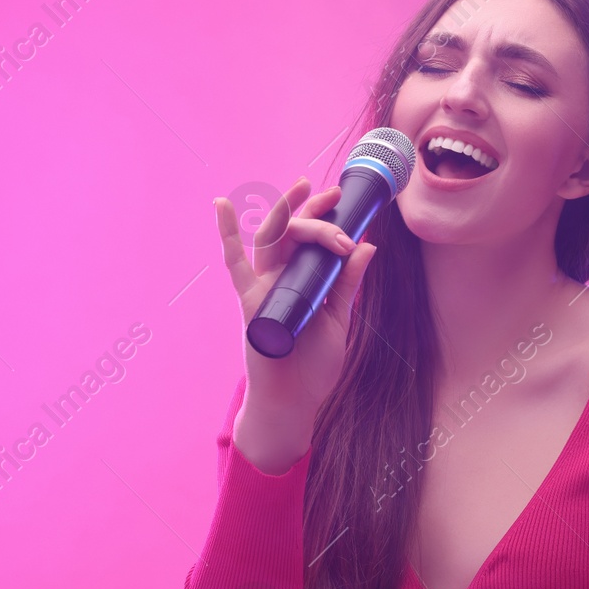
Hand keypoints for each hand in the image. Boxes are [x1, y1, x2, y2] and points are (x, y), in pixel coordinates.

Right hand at [214, 177, 376, 449]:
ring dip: (286, 212)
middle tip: (333, 196)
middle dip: (312, 210)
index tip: (343, 200)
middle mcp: (280, 279)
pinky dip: (226, 236)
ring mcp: (263, 287)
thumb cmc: (312, 364)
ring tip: (303, 188)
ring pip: (271, 239)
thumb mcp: (338, 318)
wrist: (295, 400)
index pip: (311, 241)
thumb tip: (367, 246)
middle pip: (292, 233)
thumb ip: (347, 283)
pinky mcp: (250, 301)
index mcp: (302, 281)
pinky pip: (234, 266)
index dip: (325, 217)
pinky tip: (221, 206)